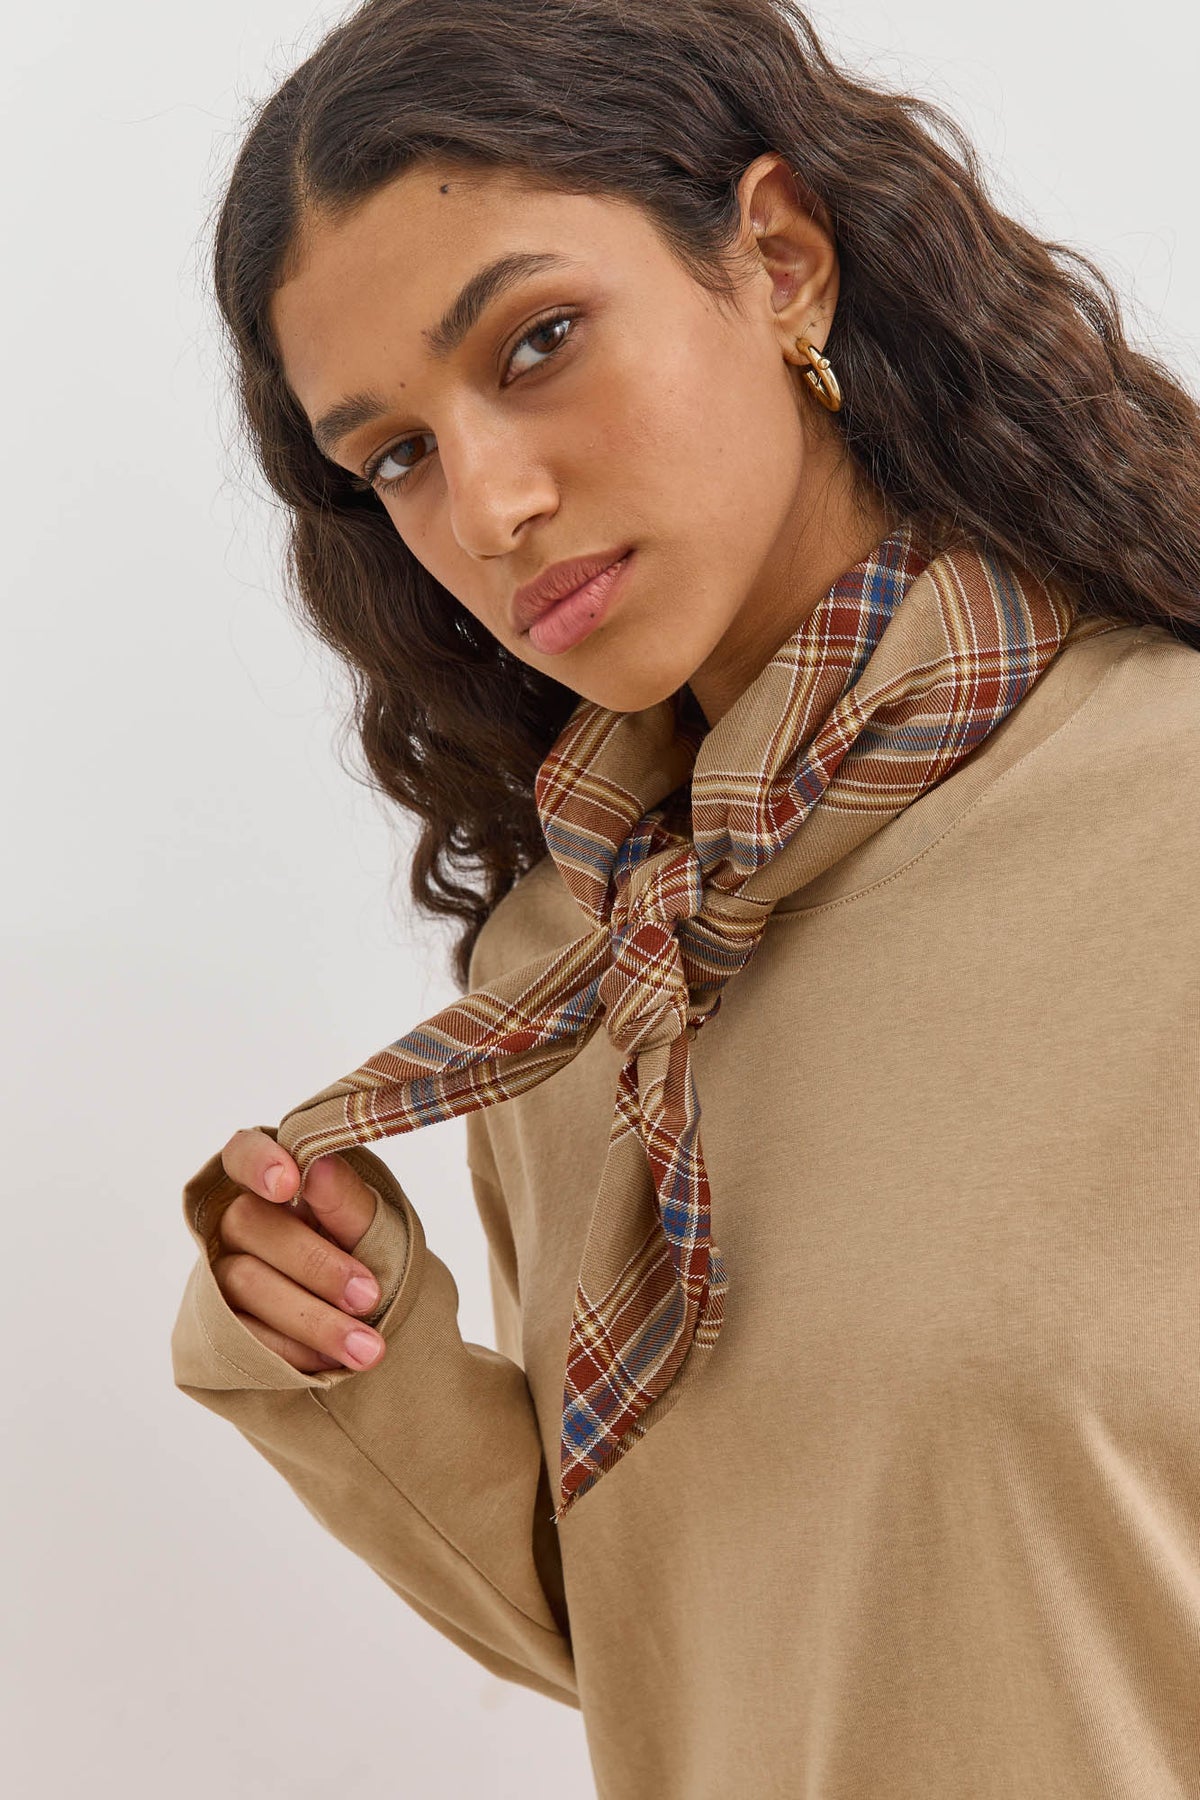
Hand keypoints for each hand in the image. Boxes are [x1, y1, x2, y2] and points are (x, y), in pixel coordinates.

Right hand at [212, 1128, 387, 1372]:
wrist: (366, 1332)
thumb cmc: (365, 1260)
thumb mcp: (368, 1229)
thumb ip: (345, 1200)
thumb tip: (319, 1166)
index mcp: (276, 1183)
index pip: (242, 1152)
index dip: (257, 1162)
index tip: (289, 1185)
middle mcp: (238, 1223)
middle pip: (248, 1223)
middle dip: (315, 1264)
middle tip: (369, 1297)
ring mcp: (220, 1274)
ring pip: (244, 1282)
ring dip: (314, 1319)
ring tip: (368, 1348)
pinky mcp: (217, 1326)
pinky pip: (243, 1335)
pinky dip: (294, 1350)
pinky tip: (330, 1363)